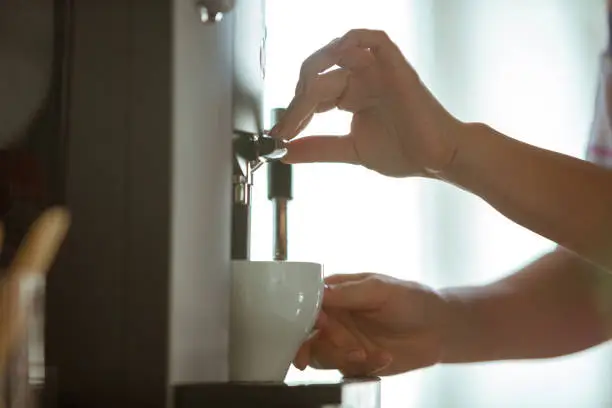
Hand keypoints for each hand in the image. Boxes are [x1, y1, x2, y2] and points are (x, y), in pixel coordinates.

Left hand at [270, 29, 461, 176]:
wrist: (436, 159)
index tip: (280, 135)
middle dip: (297, 103)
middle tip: (287, 128)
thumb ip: (318, 148)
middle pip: (318, 75)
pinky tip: (335, 64)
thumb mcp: (350, 150)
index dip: (294, 112)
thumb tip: (285, 152)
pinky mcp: (395, 66)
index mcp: (351, 95)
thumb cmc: (403, 152)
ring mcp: (377, 70)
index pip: (313, 93)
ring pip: (337, 51)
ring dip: (314, 73)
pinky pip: (374, 39)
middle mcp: (361, 78)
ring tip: (305, 103)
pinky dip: (351, 43)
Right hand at [294, 273, 450, 376]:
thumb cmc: (410, 299)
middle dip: (321, 343)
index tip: (323, 323)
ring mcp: (343, 342)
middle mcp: (334, 318)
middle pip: (307, 334)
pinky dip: (364, 367)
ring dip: (340, 357)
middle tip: (345, 344)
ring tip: (363, 354)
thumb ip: (349, 292)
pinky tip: (384, 358)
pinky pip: (346, 370)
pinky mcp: (355, 363)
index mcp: (336, 294)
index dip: (309, 315)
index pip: (307, 304)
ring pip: (321, 356)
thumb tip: (320, 292)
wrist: (438, 329)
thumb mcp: (380, 288)